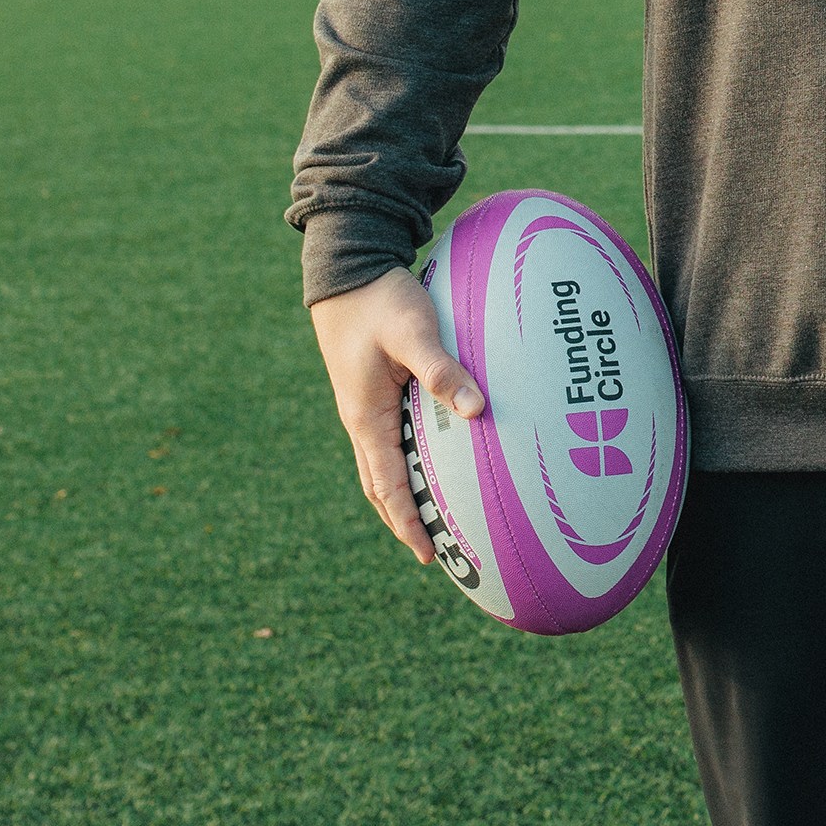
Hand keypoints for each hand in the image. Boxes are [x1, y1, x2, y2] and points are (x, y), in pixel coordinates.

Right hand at [310, 267, 484, 565]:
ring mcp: (366, 407)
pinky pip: (391, 441)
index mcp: (366, 416)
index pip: (388, 486)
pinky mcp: (376, 391)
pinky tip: (437, 462)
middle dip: (405, 521)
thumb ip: (443, 371)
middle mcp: (362, 419)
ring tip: (435, 519)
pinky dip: (409, 464)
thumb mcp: (414, 332)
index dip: (407, 522)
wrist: (347, 270)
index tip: (427, 555)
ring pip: (384, 466)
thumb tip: (478, 410)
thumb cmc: (380, 299)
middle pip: (382, 487)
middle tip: (435, 552)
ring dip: (405, 496)